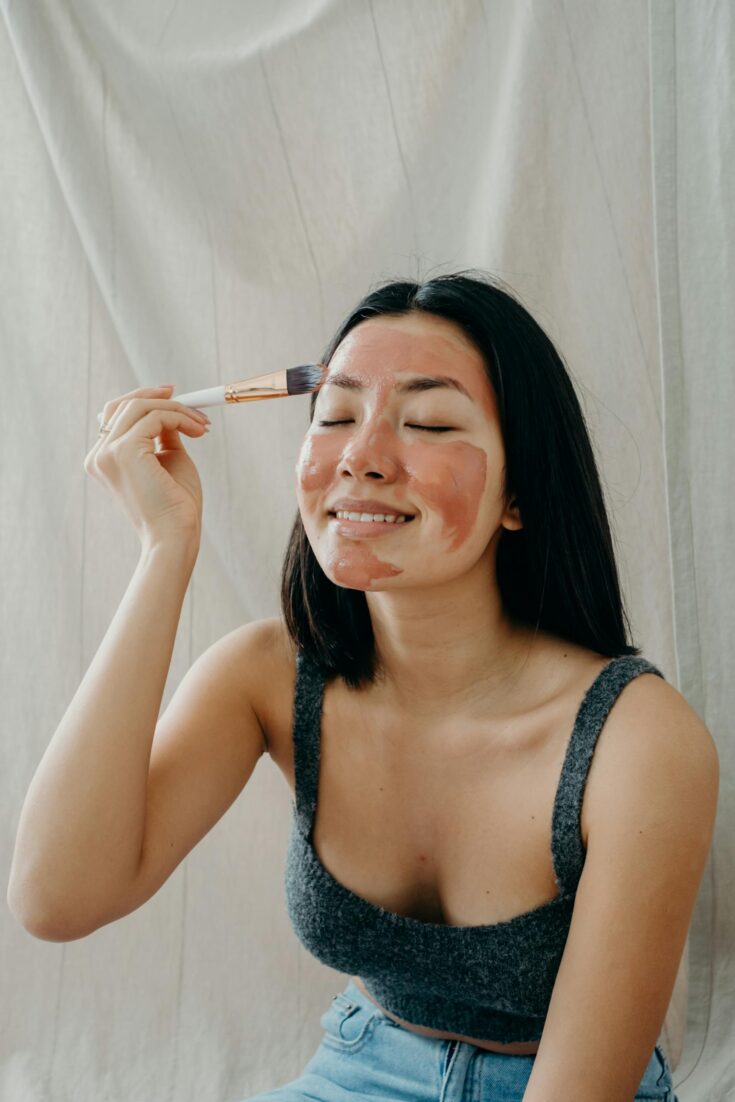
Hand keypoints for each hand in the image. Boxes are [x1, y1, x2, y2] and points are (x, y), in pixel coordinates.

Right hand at [83, 385, 209, 548]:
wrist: (175, 537)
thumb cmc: (175, 506)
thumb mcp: (169, 461)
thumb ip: (164, 436)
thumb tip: (170, 411)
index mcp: (103, 459)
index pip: (116, 415)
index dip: (144, 399)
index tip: (174, 397)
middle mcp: (99, 455)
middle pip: (123, 405)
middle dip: (159, 397)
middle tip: (193, 405)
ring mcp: (107, 453)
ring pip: (139, 406)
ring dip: (176, 410)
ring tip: (202, 425)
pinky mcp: (124, 451)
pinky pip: (154, 417)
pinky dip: (179, 418)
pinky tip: (198, 431)